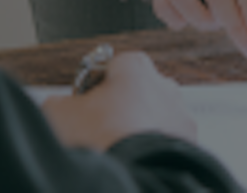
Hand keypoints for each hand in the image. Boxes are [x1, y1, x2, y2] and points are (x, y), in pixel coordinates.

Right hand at [42, 50, 197, 150]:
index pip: (111, 66)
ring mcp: (180, 117)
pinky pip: (165, 144)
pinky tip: (134, 164)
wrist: (130, 179)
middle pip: (135, 92)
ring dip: (138, 131)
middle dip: (119, 108)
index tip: (83, 103)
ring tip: (116, 152)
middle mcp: (165, 86)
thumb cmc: (99, 140)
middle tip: (97, 131)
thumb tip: (59, 108)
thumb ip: (59, 102)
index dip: (93, 86)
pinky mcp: (189, 146)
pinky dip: (152, 152)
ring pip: (153, 119)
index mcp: (135, 67)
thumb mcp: (57, 112)